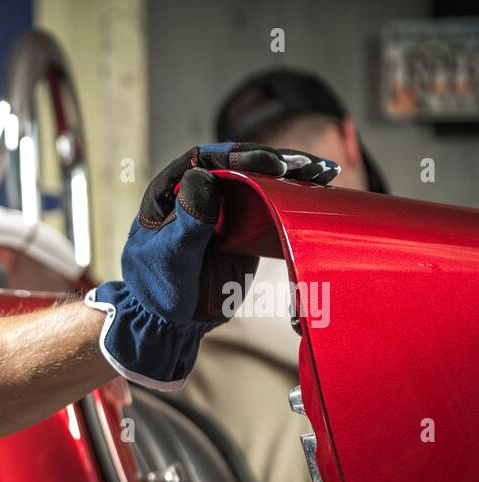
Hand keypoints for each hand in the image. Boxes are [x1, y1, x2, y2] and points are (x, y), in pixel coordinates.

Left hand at [86, 142, 340, 390]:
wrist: (171, 322)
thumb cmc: (158, 289)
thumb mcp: (171, 255)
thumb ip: (188, 220)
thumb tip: (205, 176)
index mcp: (170, 190)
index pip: (206, 160)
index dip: (240, 155)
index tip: (271, 163)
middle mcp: (198, 192)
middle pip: (239, 164)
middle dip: (277, 161)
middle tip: (309, 165)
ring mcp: (224, 209)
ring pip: (259, 181)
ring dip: (292, 175)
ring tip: (326, 172)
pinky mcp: (244, 228)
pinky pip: (270, 206)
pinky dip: (293, 200)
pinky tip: (319, 193)